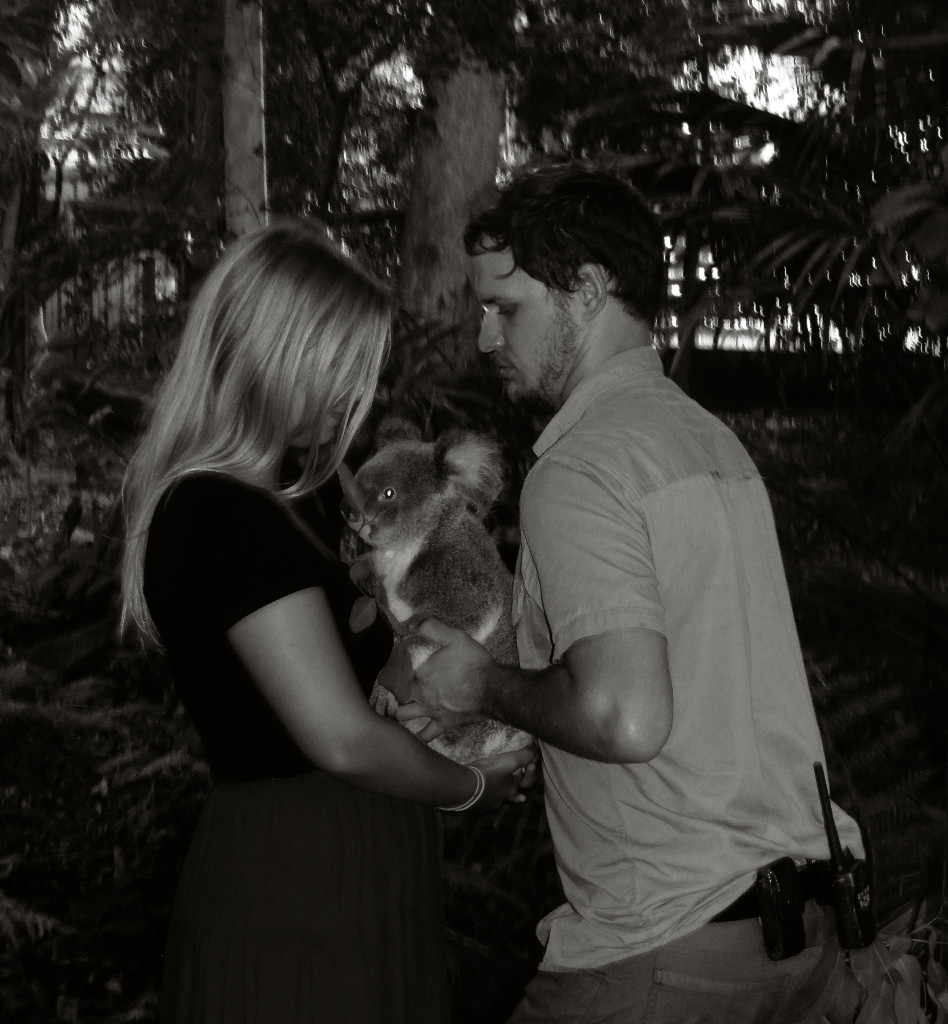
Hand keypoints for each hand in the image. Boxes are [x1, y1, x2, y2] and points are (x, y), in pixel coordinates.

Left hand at [394, 617, 495, 742]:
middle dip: (389, 691)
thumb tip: (410, 624)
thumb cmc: (474, 663)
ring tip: (393, 710)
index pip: (396, 672)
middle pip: (395, 694)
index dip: (391, 668)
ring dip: (396, 713)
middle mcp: (421, 694)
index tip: (391, 666)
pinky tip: (413, 739)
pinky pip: (426, 735)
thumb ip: (431, 627)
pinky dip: (418, 738)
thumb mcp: (454, 637)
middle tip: (388, 688)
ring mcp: (431, 711)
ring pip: (403, 716)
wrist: (494, 689)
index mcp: (420, 674)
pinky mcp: (443, 724)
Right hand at [470, 744, 538, 809]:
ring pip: (498, 800)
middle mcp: (503, 798)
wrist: (465, 787)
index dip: (530, 772)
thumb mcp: (509, 760)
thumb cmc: (490, 773)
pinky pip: (484, 801)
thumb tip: (534, 751)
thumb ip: (524, 756)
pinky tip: (482, 796)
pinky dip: (486, 798)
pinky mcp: (476, 804)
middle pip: (514, 796)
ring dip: (502, 798)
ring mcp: (489, 803)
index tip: (532, 764)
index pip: (527, 781)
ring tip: (502, 798)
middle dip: (518, 795)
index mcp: (512, 788)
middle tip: (522, 796)